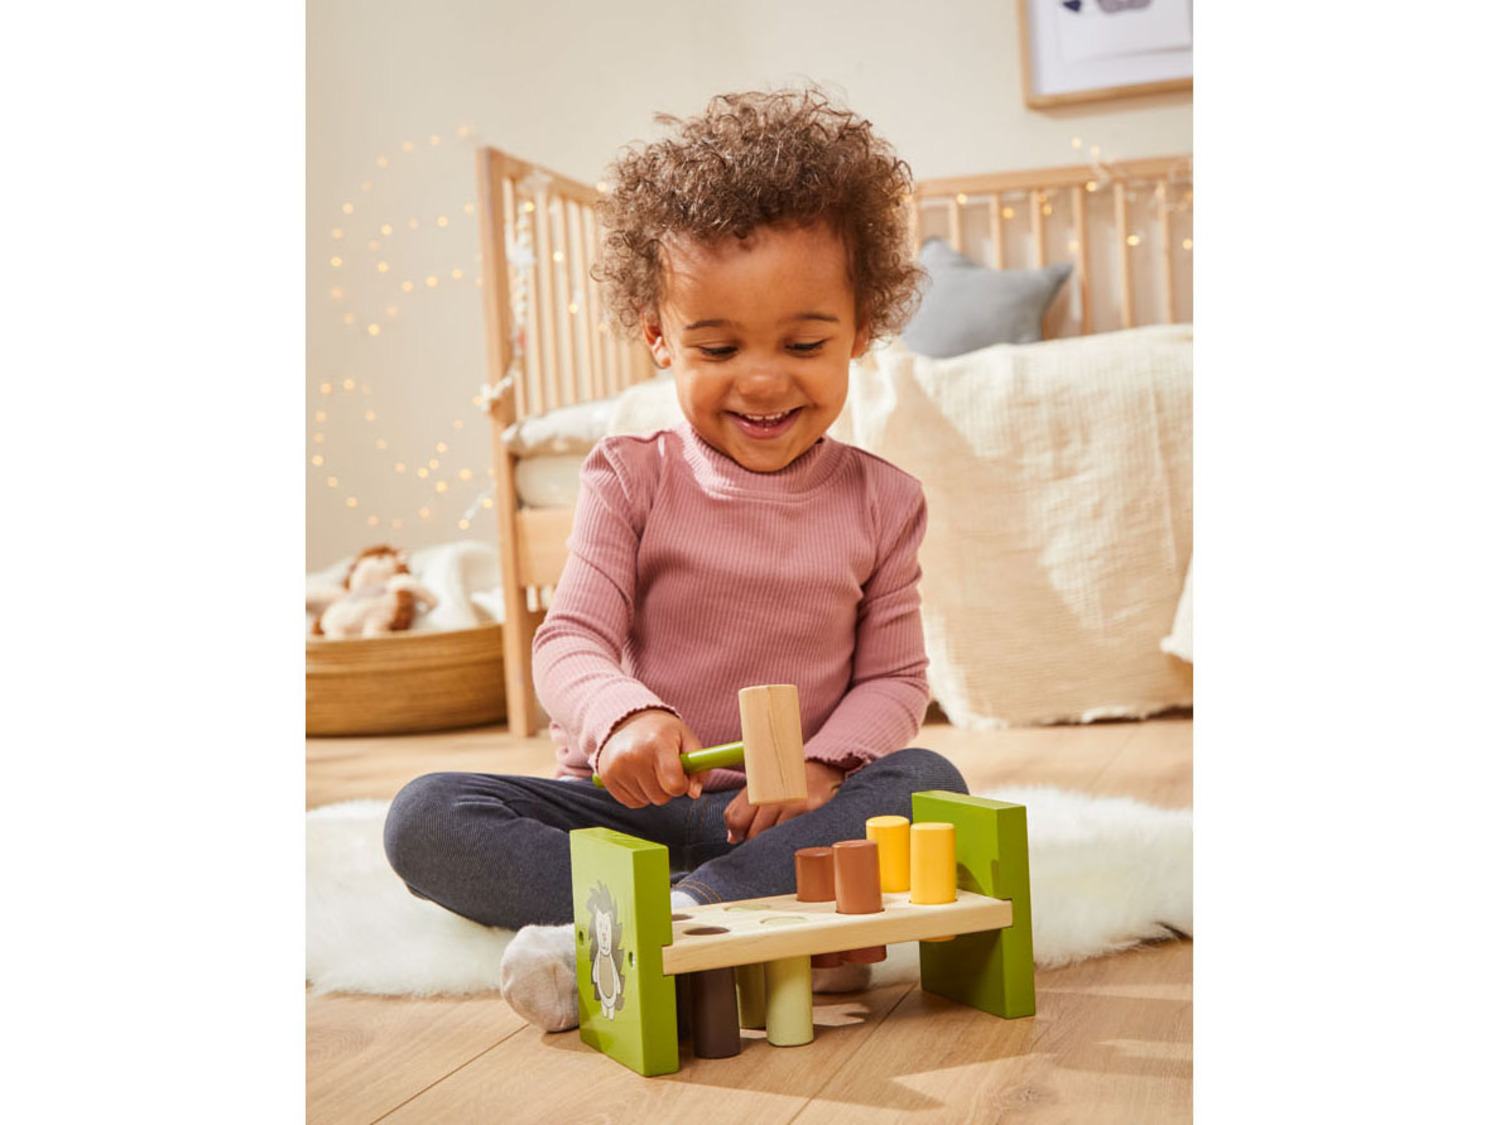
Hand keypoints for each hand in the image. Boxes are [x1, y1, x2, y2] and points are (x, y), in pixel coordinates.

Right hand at [596, 709, 703, 807]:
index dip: (682, 784)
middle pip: (661, 797)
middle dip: (667, 788)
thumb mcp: (686, 740)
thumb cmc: (663, 733)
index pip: (674, 784)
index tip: (680, 774)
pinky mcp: (606, 777)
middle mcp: (634, 755)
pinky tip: (637, 775)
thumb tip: (694, 794)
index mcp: (658, 743)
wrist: (626, 720)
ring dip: (652, 791)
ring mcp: (617, 767)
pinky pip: (631, 803)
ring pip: (646, 802)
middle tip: (663, 768)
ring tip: (648, 768)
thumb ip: (698, 768)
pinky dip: (638, 794)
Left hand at [724, 760, 845, 843]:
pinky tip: (791, 832)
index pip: (734, 818)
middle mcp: (768, 792)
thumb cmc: (786, 783)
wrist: (821, 769)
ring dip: (771, 841)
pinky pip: (789, 834)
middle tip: (763, 836)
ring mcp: (787, 801)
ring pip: (769, 836)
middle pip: (751, 832)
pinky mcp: (805, 809)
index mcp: (754, 786)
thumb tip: (731, 838)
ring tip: (779, 833)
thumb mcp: (761, 788)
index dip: (736, 832)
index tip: (743, 835)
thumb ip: (742, 810)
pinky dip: (787, 839)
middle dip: (753, 839)